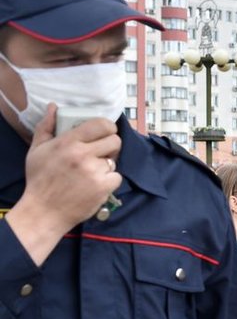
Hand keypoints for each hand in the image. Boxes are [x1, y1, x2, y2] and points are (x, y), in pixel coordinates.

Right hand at [5, 104, 121, 265]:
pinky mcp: (103, 187)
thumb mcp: (37, 150)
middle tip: (101, 152)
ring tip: (91, 171)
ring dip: (106, 165)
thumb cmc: (40, 179)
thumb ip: (47, 127)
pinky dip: (109, 180)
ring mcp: (95, 172)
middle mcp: (83, 155)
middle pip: (115, 140)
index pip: (101, 124)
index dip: (108, 127)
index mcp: (68, 142)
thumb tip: (55, 107)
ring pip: (114, 160)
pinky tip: (95, 184)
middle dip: (110, 145)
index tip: (105, 132)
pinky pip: (116, 177)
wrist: (45, 211)